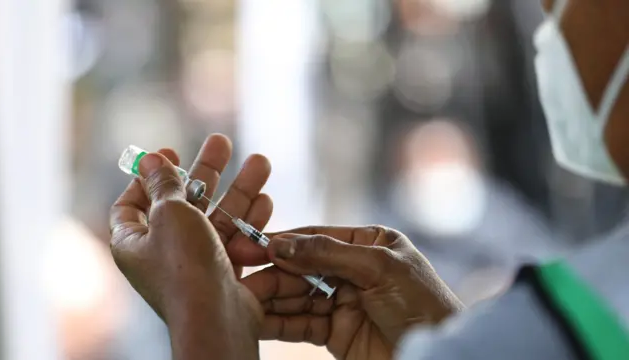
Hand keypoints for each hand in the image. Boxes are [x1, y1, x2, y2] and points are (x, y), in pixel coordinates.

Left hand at [110, 147, 263, 359]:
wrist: (216, 316)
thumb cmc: (184, 265)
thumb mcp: (169, 213)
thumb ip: (163, 183)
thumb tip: (150, 159)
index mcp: (134, 240)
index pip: (132, 202)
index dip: (148, 176)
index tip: (172, 154)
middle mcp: (162, 253)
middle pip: (184, 202)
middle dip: (207, 172)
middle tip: (222, 143)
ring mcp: (195, 263)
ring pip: (218, 218)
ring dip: (240, 190)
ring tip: (262, 162)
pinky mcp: (224, 273)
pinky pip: (236, 240)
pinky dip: (250, 221)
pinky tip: (267, 200)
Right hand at [241, 226, 463, 359]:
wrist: (438, 359)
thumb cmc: (423, 304)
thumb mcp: (379, 267)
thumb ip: (329, 253)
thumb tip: (281, 243)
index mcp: (368, 244)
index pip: (316, 238)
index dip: (283, 241)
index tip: (251, 244)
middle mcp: (352, 270)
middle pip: (301, 267)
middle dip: (272, 272)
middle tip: (240, 274)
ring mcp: (342, 302)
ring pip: (297, 296)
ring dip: (270, 297)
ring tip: (243, 297)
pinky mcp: (335, 333)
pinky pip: (301, 324)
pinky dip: (278, 322)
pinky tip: (257, 318)